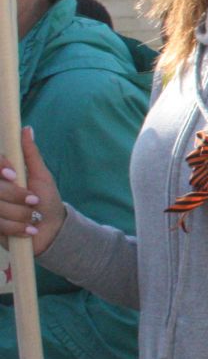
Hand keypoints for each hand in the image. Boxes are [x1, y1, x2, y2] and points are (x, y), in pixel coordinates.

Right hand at [0, 128, 66, 255]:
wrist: (50, 229)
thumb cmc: (46, 199)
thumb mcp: (41, 175)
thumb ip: (30, 154)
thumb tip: (26, 129)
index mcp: (2, 176)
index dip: (1, 167)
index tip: (14, 175)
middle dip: (16, 196)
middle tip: (34, 201)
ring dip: (20, 214)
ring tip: (33, 217)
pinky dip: (17, 228)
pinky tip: (28, 230)